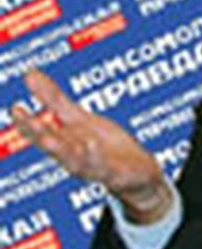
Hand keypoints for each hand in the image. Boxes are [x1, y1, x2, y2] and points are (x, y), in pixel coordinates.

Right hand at [11, 69, 171, 223]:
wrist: (138, 175)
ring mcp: (95, 167)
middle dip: (40, 134)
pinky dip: (96, 157)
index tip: (16, 108)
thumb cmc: (105, 146)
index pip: (41, 134)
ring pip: (76, 160)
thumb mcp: (80, 119)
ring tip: (52, 136)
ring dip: (65, 148)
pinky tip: (91, 143)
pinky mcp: (117, 174)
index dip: (27, 123)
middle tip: (28, 120)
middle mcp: (75, 157)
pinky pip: (106, 168)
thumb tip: (30, 73)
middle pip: (54, 146)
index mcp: (65, 142)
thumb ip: (55, 99)